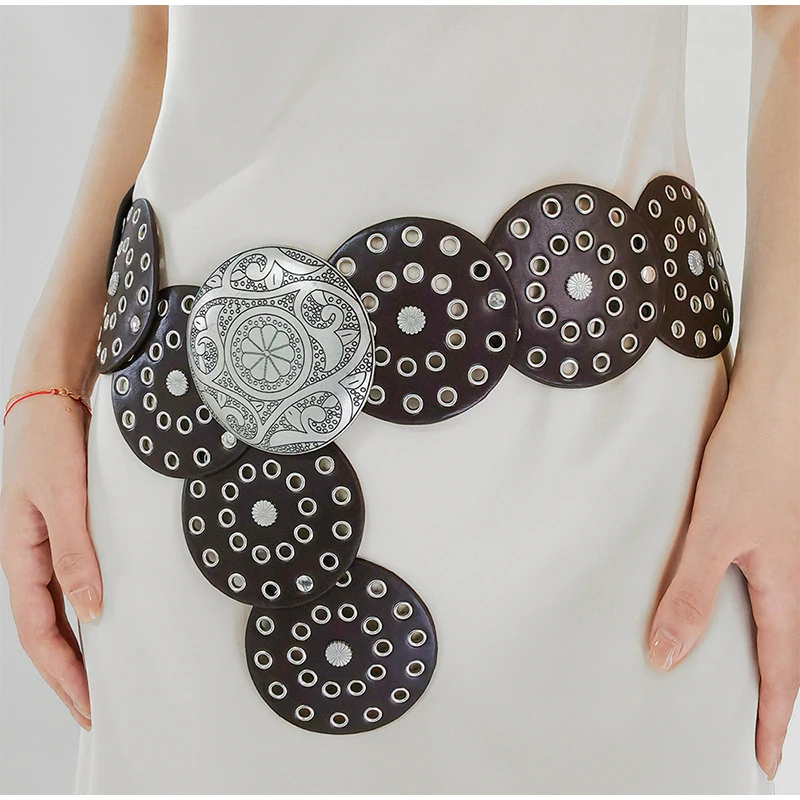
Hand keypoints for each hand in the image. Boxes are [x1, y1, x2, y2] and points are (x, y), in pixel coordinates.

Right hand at [0, 393, 101, 729]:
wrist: (48, 399)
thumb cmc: (49, 443)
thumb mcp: (64, 499)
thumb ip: (75, 554)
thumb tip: (91, 610)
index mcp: (20, 557)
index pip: (39, 633)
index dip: (63, 674)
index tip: (89, 707)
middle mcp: (28, 559)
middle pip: (45, 631)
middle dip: (68, 673)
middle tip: (97, 708)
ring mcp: (43, 546)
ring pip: (56, 610)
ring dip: (76, 646)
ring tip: (102, 677)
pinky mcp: (61, 531)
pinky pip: (68, 582)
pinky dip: (84, 610)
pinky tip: (103, 620)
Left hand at [647, 376, 798, 780]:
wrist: (774, 407)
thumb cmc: (749, 464)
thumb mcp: (712, 534)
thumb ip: (689, 593)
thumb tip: (666, 657)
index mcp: (784, 588)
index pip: (782, 674)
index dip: (772, 722)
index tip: (763, 763)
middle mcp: (792, 577)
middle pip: (787, 653)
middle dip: (773, 699)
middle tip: (754, 733)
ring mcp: (783, 554)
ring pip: (778, 621)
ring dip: (766, 660)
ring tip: (743, 686)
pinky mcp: (768, 532)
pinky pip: (766, 590)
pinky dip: (752, 618)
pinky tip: (727, 610)